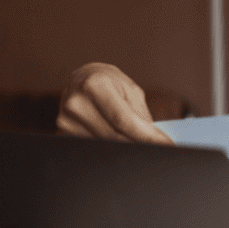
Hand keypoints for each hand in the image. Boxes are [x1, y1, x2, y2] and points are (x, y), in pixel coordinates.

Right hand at [57, 63, 172, 143]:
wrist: (83, 78)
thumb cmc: (110, 82)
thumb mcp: (130, 90)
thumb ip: (140, 115)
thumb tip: (154, 140)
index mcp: (94, 85)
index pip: (123, 120)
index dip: (146, 136)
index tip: (165, 145)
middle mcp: (76, 101)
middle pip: (114, 137)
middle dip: (140, 145)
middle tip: (160, 149)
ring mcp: (66, 118)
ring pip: (105, 146)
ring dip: (126, 148)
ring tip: (139, 142)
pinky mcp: (63, 131)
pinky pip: (93, 146)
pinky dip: (111, 148)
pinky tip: (120, 142)